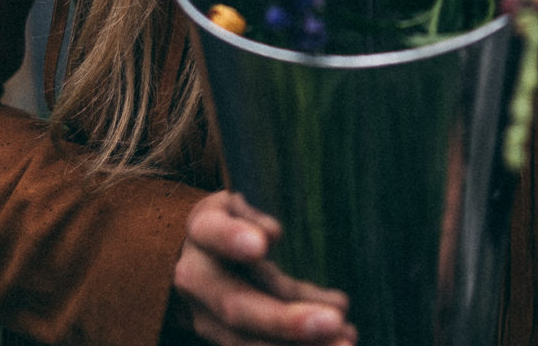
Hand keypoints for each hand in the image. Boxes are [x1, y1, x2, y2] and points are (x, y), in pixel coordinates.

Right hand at [171, 191, 355, 343]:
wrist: (191, 258)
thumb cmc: (228, 220)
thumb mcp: (235, 204)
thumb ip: (252, 216)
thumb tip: (272, 234)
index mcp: (201, 231)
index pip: (213, 234)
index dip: (234, 240)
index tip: (264, 244)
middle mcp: (198, 281)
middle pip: (237, 306)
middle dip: (284, 320)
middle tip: (332, 321)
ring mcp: (210, 317)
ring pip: (251, 341)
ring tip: (346, 340)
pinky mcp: (229, 336)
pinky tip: (342, 337)